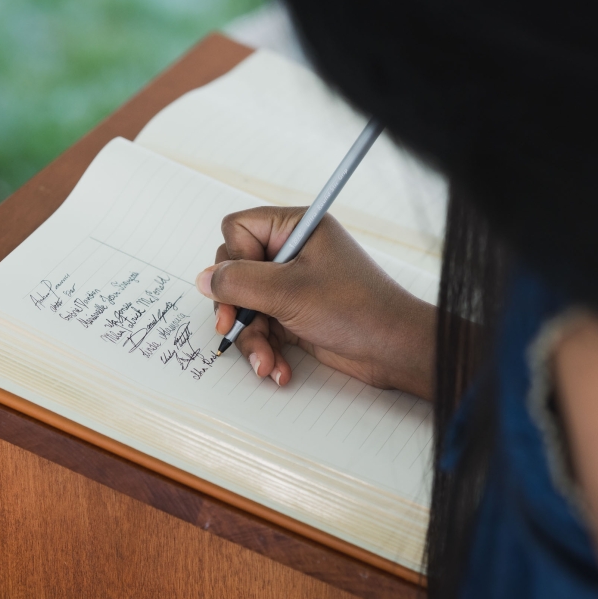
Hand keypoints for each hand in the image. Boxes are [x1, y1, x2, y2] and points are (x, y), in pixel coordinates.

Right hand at [194, 206, 435, 399]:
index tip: (244, 285)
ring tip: (265, 362)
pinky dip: (267, 349)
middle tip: (231, 326)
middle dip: (235, 307)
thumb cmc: (355, 309)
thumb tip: (204, 279)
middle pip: (236, 271)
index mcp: (295, 228)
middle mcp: (292, 253)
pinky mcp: (296, 314)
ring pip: (246, 305)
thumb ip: (238, 282)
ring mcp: (293, 285)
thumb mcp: (288, 292)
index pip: (237, 229)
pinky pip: (264, 328)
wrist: (394, 350)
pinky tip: (277, 369)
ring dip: (252, 338)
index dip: (233, 259)